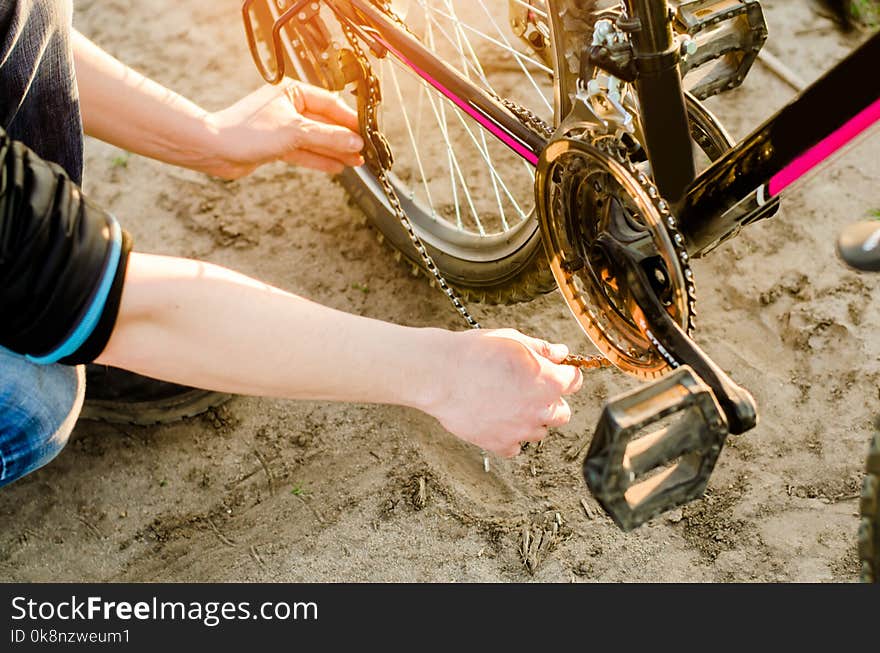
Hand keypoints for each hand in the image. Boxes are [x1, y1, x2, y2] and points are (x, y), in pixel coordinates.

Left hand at [204, 80, 364, 177]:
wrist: (215, 150)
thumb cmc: (248, 131)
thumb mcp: (295, 132)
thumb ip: (328, 137)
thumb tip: (354, 142)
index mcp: (292, 92)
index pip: (330, 104)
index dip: (349, 120)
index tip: (366, 133)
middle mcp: (288, 107)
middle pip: (325, 124)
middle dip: (344, 139)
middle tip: (365, 151)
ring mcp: (283, 127)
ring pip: (316, 140)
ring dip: (336, 152)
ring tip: (356, 162)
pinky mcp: (277, 146)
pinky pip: (305, 153)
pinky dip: (320, 160)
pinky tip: (337, 167)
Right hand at [424, 329, 583, 457]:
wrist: (441, 374)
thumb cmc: (476, 352)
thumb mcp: (514, 339)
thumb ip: (543, 349)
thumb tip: (560, 354)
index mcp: (550, 382)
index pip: (574, 381)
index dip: (564, 373)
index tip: (554, 370)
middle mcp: (541, 410)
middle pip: (562, 413)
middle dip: (551, 401)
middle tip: (529, 388)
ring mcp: (522, 431)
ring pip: (539, 431)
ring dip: (530, 419)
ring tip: (507, 402)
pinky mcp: (500, 444)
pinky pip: (515, 446)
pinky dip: (509, 435)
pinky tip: (495, 418)